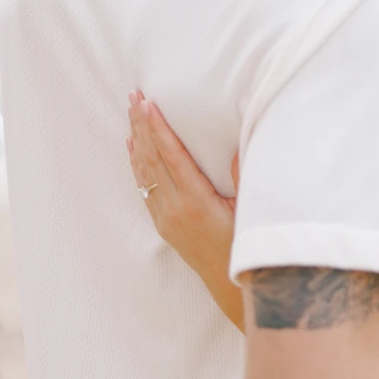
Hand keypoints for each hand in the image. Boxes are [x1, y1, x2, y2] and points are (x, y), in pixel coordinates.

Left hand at [126, 92, 238, 284]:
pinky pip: (144, 186)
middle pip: (153, 157)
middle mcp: (175, 208)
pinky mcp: (162, 223)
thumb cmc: (243, 244)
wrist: (227, 282)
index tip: (148, 104)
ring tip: (129, 112)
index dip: (159, 128)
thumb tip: (236, 146)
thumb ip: (241, 177)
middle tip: (133, 96)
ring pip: (145, 170)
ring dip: (137, 139)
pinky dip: (137, 163)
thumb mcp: (248, 210)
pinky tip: (132, 146)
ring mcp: (165, 217)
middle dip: (142, 124)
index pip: (171, 156)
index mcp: (196, 201)